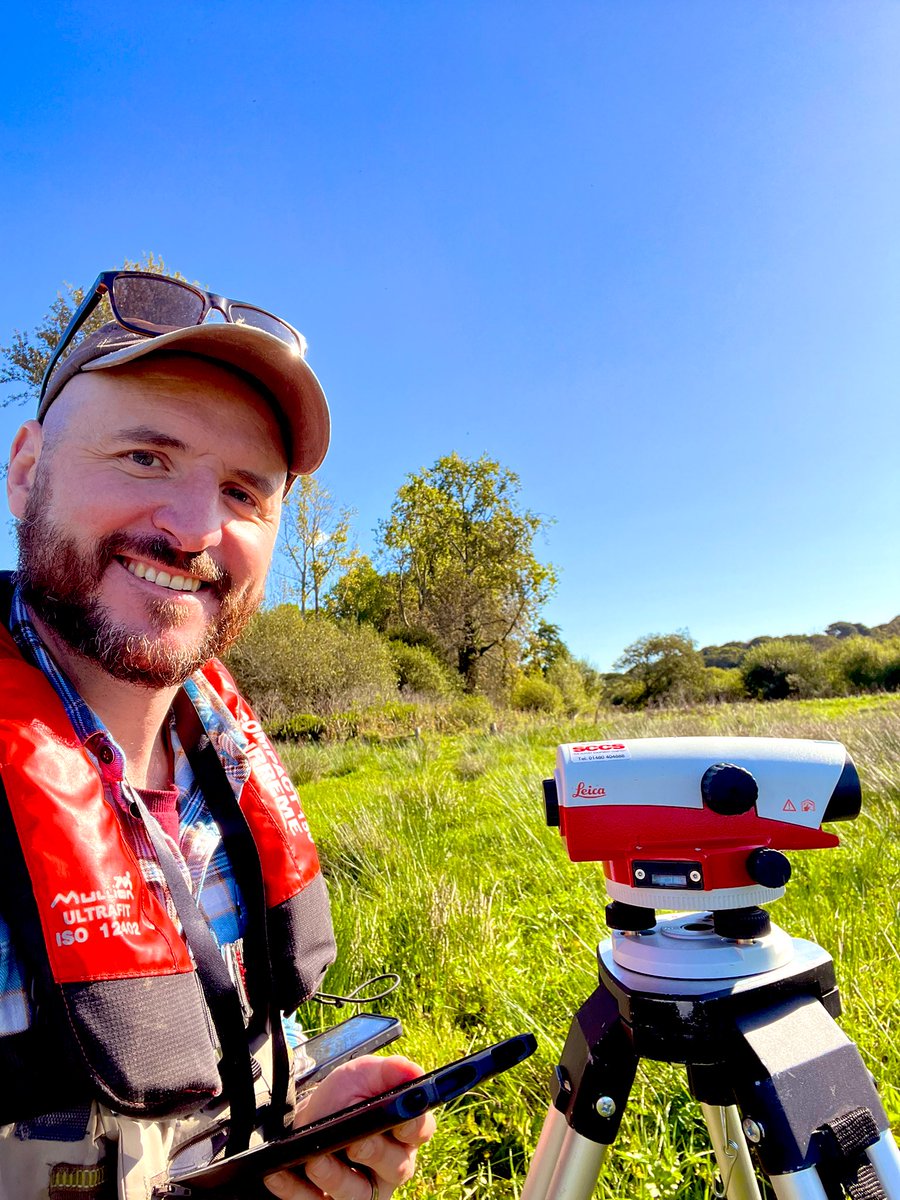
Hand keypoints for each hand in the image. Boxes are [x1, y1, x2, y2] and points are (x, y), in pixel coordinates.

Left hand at [264, 1055, 435, 1199]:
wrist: (307, 1117)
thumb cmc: (344, 1097)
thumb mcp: (363, 1075)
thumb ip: (389, 1071)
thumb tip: (413, 1072)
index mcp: (404, 1131)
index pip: (421, 1130)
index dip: (413, 1125)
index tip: (398, 1116)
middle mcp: (391, 1165)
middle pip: (396, 1168)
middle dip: (375, 1153)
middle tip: (355, 1141)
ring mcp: (362, 1189)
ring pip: (358, 1195)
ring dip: (335, 1177)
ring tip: (315, 1159)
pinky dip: (296, 1190)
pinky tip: (280, 1174)